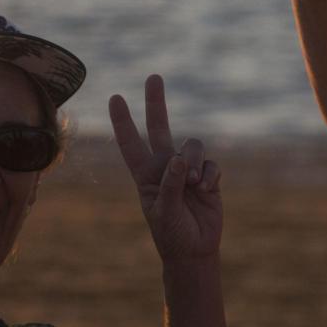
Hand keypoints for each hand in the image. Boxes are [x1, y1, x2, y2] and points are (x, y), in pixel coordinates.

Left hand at [109, 75, 222, 263]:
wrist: (196, 250)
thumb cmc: (172, 234)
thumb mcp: (164, 211)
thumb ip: (170, 184)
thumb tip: (178, 158)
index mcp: (145, 175)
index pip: (130, 143)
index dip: (122, 121)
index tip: (115, 98)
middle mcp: (165, 166)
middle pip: (160, 127)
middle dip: (156, 102)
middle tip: (154, 77)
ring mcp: (187, 170)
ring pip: (191, 146)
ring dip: (194, 162)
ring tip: (195, 186)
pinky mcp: (208, 176)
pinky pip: (211, 162)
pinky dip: (210, 174)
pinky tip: (206, 190)